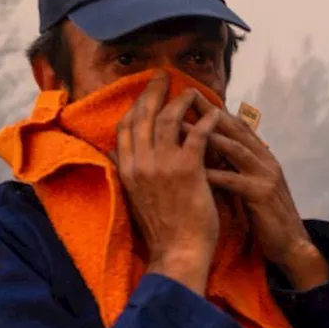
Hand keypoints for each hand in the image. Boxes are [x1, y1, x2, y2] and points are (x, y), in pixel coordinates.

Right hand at [116, 72, 221, 294]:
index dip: (136, 105)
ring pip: (168, 120)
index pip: (126, 127)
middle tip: (164, 75)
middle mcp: (139, 163)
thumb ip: (128, 171)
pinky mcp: (186, 171)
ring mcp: (161, 166)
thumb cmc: (163, 228)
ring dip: (181, 101)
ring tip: (194, 91)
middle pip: (143, 116)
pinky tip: (214, 113)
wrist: (178, 252)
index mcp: (126, 170)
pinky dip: (205, 120)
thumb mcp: (135, 197)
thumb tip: (114, 152)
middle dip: (153, 92)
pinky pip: (196, 135)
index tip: (147, 91)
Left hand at [199, 109, 327, 290]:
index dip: (216, 111)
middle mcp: (266, 161)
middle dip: (210, 113)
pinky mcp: (262, 195)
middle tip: (186, 98)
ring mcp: (266, 176)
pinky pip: (234, 180)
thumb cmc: (266, 216)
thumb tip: (210, 152)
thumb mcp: (251, 186)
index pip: (238, 126)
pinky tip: (193, 169)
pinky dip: (213, 173)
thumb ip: (237, 168)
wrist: (291, 244)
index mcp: (263, 157)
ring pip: (235, 149)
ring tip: (182, 127)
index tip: (192, 97)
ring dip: (208, 136)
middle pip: (236, 130)